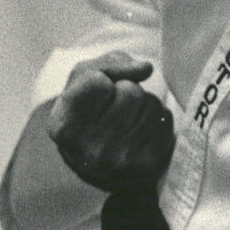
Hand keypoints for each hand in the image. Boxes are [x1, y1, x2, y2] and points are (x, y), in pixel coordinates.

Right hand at [46, 51, 174, 192]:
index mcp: (64, 127)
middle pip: (130, 91)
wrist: (99, 159)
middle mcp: (89, 150)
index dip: (101, 79)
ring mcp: (119, 161)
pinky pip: (166, 118)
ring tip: (127, 121)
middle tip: (114, 109)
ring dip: (144, 104)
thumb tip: (146, 68)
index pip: (97, 81)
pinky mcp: (147, 166)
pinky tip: (141, 132)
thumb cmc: (90, 108)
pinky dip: (158, 118)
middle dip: (127, 90)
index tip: (93, 96)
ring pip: (152, 103)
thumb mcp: (83, 79)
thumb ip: (110, 63)